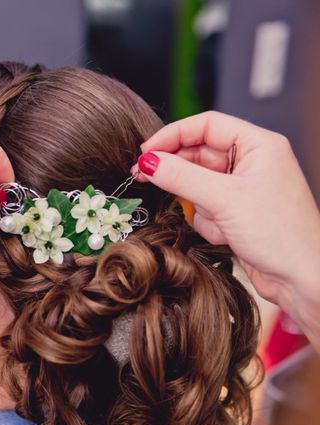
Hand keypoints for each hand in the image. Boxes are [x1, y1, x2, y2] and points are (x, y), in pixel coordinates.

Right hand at [132, 111, 319, 331]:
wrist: (301, 278)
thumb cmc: (281, 234)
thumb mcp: (224, 199)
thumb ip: (181, 177)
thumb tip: (148, 162)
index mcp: (259, 145)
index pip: (206, 125)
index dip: (172, 134)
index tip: (145, 150)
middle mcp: (251, 162)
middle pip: (198, 154)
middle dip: (177, 170)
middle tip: (145, 176)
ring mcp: (243, 188)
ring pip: (197, 183)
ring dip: (198, 204)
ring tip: (215, 221)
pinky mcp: (236, 211)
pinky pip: (204, 207)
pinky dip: (207, 221)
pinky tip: (225, 234)